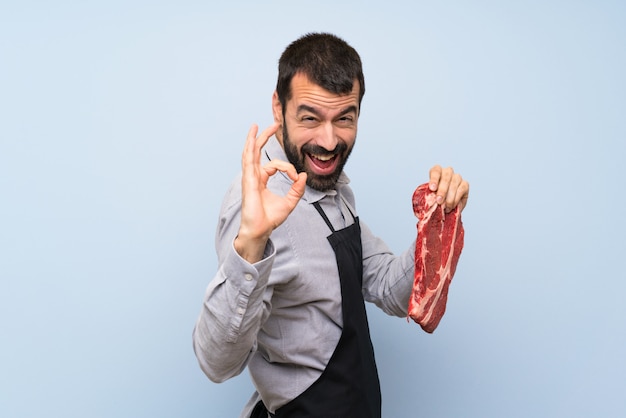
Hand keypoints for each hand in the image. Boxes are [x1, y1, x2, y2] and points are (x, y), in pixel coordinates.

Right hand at [235, 123, 306, 262]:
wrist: (260, 229)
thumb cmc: (270, 218)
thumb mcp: (290, 202)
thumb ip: (297, 189)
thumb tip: (303, 175)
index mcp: (262, 180)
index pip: (275, 166)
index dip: (288, 168)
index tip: (296, 177)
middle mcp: (254, 176)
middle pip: (258, 152)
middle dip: (264, 137)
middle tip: (273, 124)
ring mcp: (249, 177)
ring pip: (250, 153)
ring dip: (254, 138)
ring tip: (256, 125)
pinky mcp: (248, 180)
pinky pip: (248, 161)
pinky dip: (250, 148)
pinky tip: (252, 138)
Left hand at [428, 165, 469, 212]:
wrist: (445, 206)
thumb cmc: (435, 198)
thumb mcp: (430, 196)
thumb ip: (429, 195)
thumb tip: (429, 200)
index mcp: (437, 171)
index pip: (436, 171)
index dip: (434, 179)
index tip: (432, 188)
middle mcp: (447, 172)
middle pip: (446, 177)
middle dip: (442, 190)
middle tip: (439, 201)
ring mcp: (457, 177)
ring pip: (454, 183)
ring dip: (450, 196)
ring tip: (445, 206)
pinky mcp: (465, 184)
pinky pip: (461, 189)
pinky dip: (456, 199)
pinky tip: (452, 206)